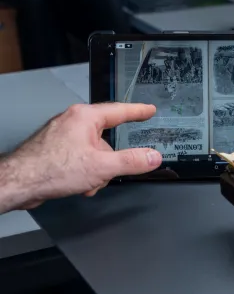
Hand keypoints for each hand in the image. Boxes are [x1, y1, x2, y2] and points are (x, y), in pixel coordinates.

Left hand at [0, 103, 161, 210]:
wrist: (20, 182)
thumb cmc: (51, 168)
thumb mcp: (102, 166)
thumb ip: (132, 161)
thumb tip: (152, 157)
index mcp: (85, 117)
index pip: (120, 110)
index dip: (138, 111)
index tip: (149, 110)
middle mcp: (73, 121)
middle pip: (107, 139)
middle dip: (111, 161)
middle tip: (109, 172)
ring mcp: (63, 135)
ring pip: (95, 152)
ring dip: (97, 170)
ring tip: (87, 182)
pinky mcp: (56, 149)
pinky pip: (82, 158)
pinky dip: (85, 172)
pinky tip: (79, 183)